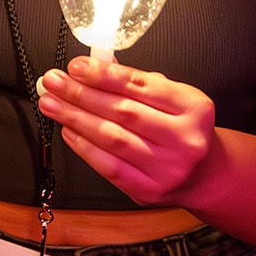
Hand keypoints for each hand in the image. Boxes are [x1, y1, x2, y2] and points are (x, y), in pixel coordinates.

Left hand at [37, 57, 219, 207]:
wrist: (204, 175)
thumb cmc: (183, 129)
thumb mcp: (172, 98)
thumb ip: (136, 81)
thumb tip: (94, 64)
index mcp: (193, 108)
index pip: (142, 85)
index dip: (104, 75)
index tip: (76, 66)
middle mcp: (184, 139)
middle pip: (123, 111)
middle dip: (81, 94)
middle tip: (54, 82)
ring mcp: (167, 168)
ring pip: (112, 138)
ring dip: (76, 118)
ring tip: (51, 103)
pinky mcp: (149, 190)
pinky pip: (109, 166)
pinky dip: (84, 147)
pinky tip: (68, 131)